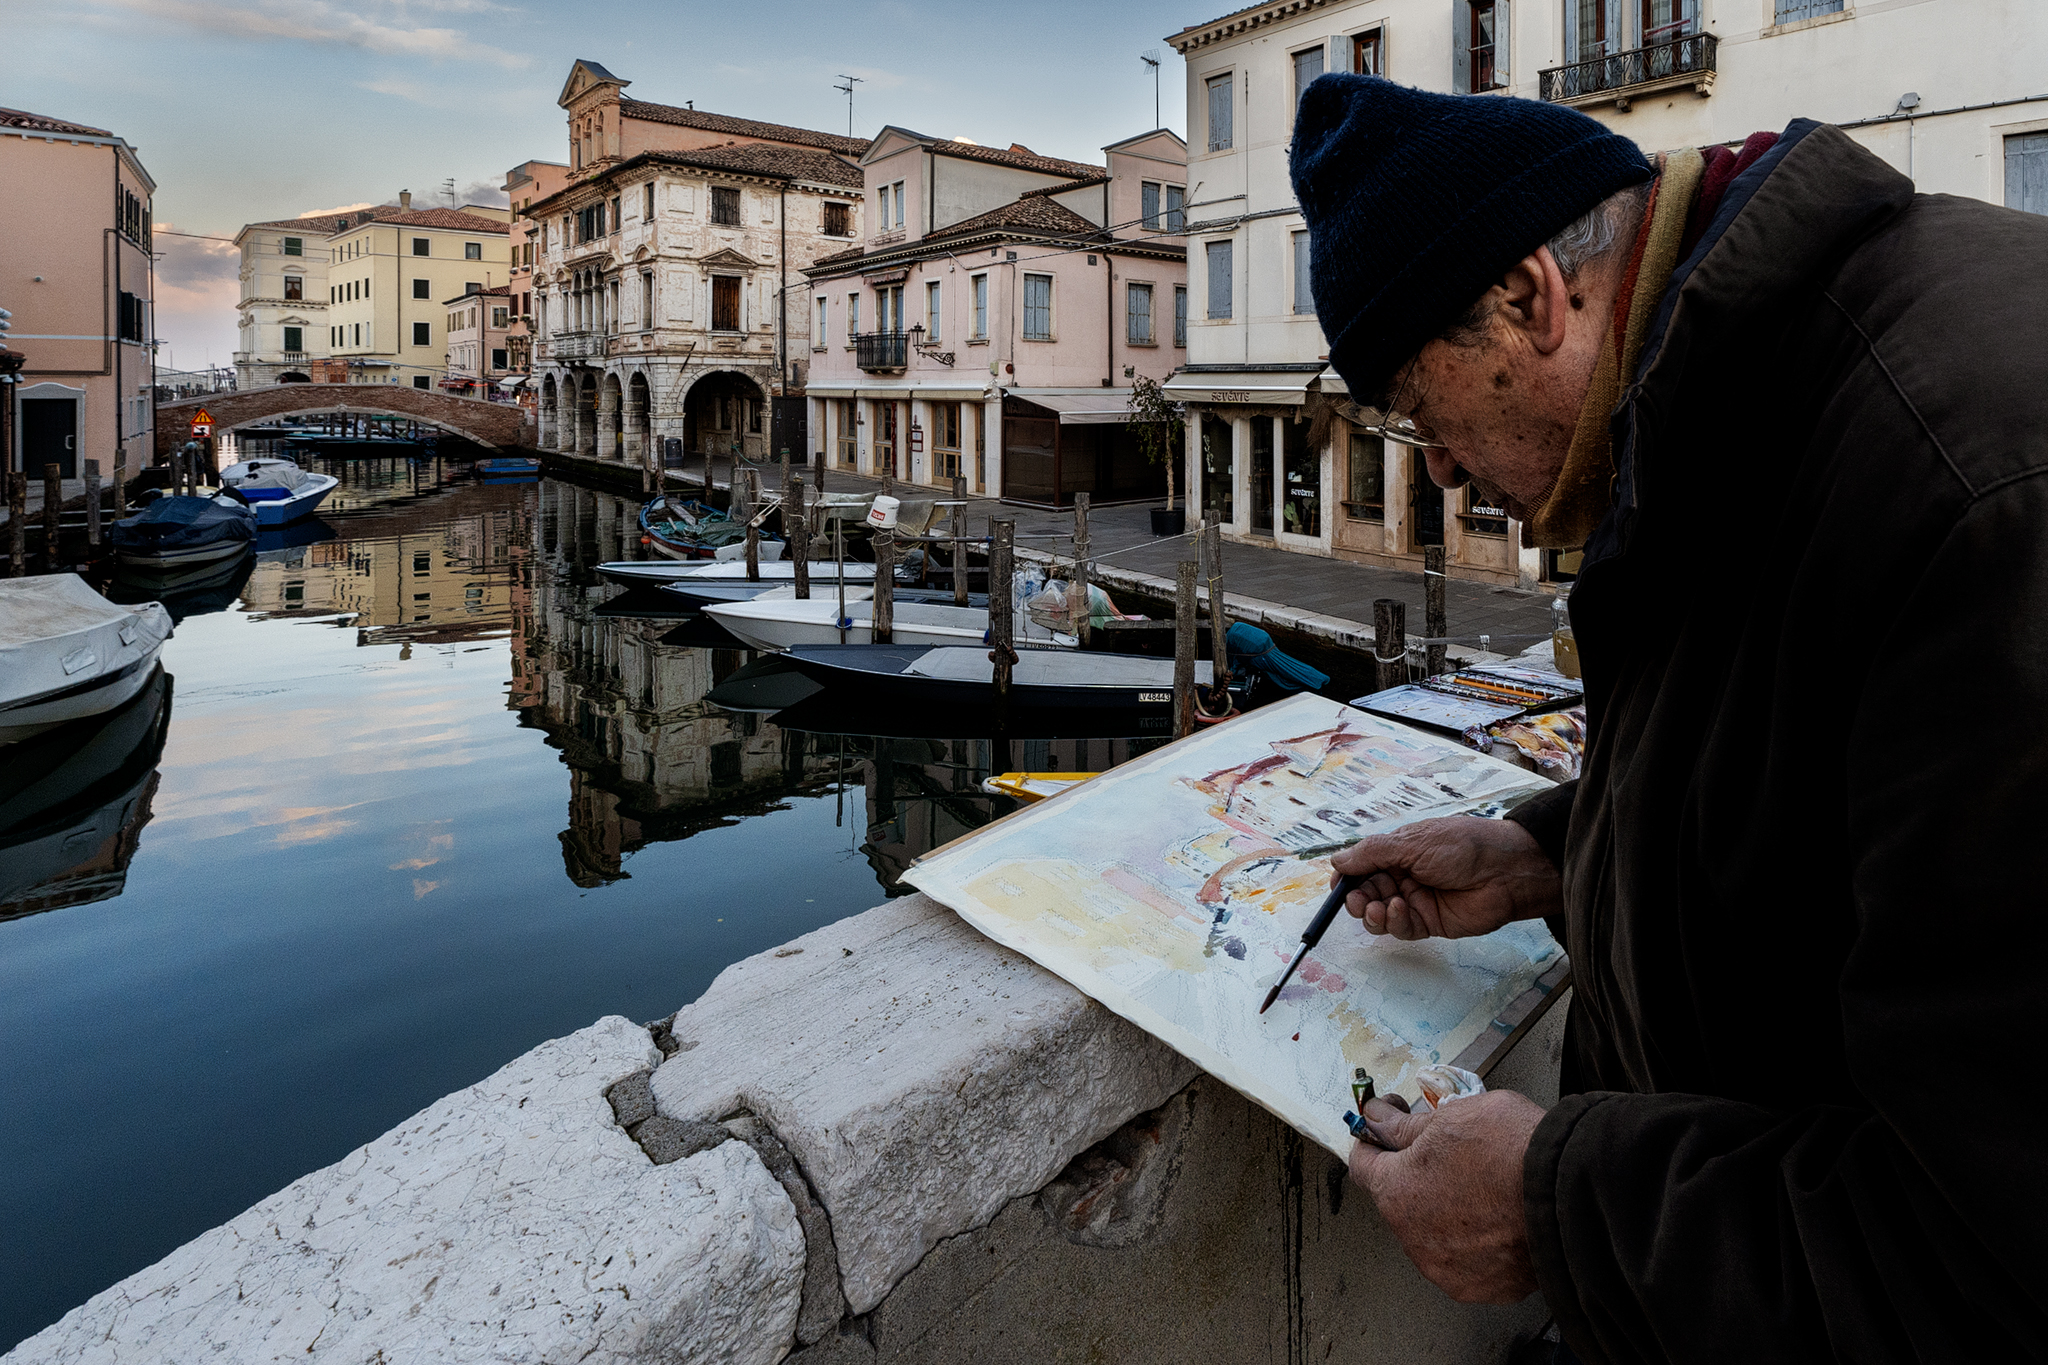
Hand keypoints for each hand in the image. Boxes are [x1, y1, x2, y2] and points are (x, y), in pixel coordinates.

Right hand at [1330, 816, 1560, 940]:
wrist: (1505, 871)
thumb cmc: (1462, 846)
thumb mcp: (1412, 842)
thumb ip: (1372, 854)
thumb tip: (1337, 861)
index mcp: (1399, 852)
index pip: (1362, 866)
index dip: (1348, 876)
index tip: (1337, 885)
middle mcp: (1405, 876)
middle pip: (1366, 893)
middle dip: (1356, 898)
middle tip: (1356, 901)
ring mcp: (1417, 901)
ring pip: (1380, 914)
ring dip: (1372, 913)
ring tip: (1376, 908)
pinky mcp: (1430, 923)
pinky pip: (1401, 928)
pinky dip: (1394, 922)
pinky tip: (1400, 910)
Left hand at [1349, 1091, 1545, 1303]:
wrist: (1571, 1194)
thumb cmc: (1512, 1150)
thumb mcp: (1451, 1116)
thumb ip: (1406, 1126)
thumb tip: (1379, 1119)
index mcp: (1396, 1193)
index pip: (1363, 1164)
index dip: (1375, 1140)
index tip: (1387, 1127)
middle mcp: (1414, 1239)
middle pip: (1403, 1200)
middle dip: (1419, 1176)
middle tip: (1453, 1153)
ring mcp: (1449, 1269)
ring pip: (1436, 1233)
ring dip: (1449, 1212)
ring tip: (1487, 1187)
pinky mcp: (1485, 1287)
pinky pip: (1471, 1259)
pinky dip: (1480, 1241)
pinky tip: (1502, 1218)